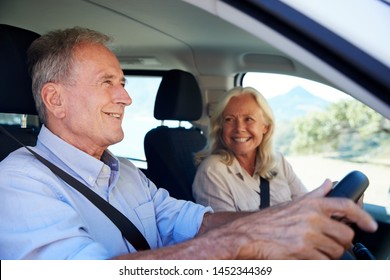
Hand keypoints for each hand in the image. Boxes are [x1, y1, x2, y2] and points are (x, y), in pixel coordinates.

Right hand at [215, 179, 376, 258]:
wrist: (250, 233)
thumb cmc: (271, 219)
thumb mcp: (294, 202)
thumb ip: (315, 194)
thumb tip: (329, 182)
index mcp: (312, 204)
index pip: (346, 207)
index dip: (362, 217)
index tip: (371, 226)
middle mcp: (312, 218)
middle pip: (345, 235)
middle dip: (341, 242)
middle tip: (331, 244)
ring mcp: (308, 235)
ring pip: (336, 251)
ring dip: (329, 254)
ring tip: (315, 250)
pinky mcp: (302, 251)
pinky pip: (324, 262)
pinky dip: (320, 262)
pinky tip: (309, 258)